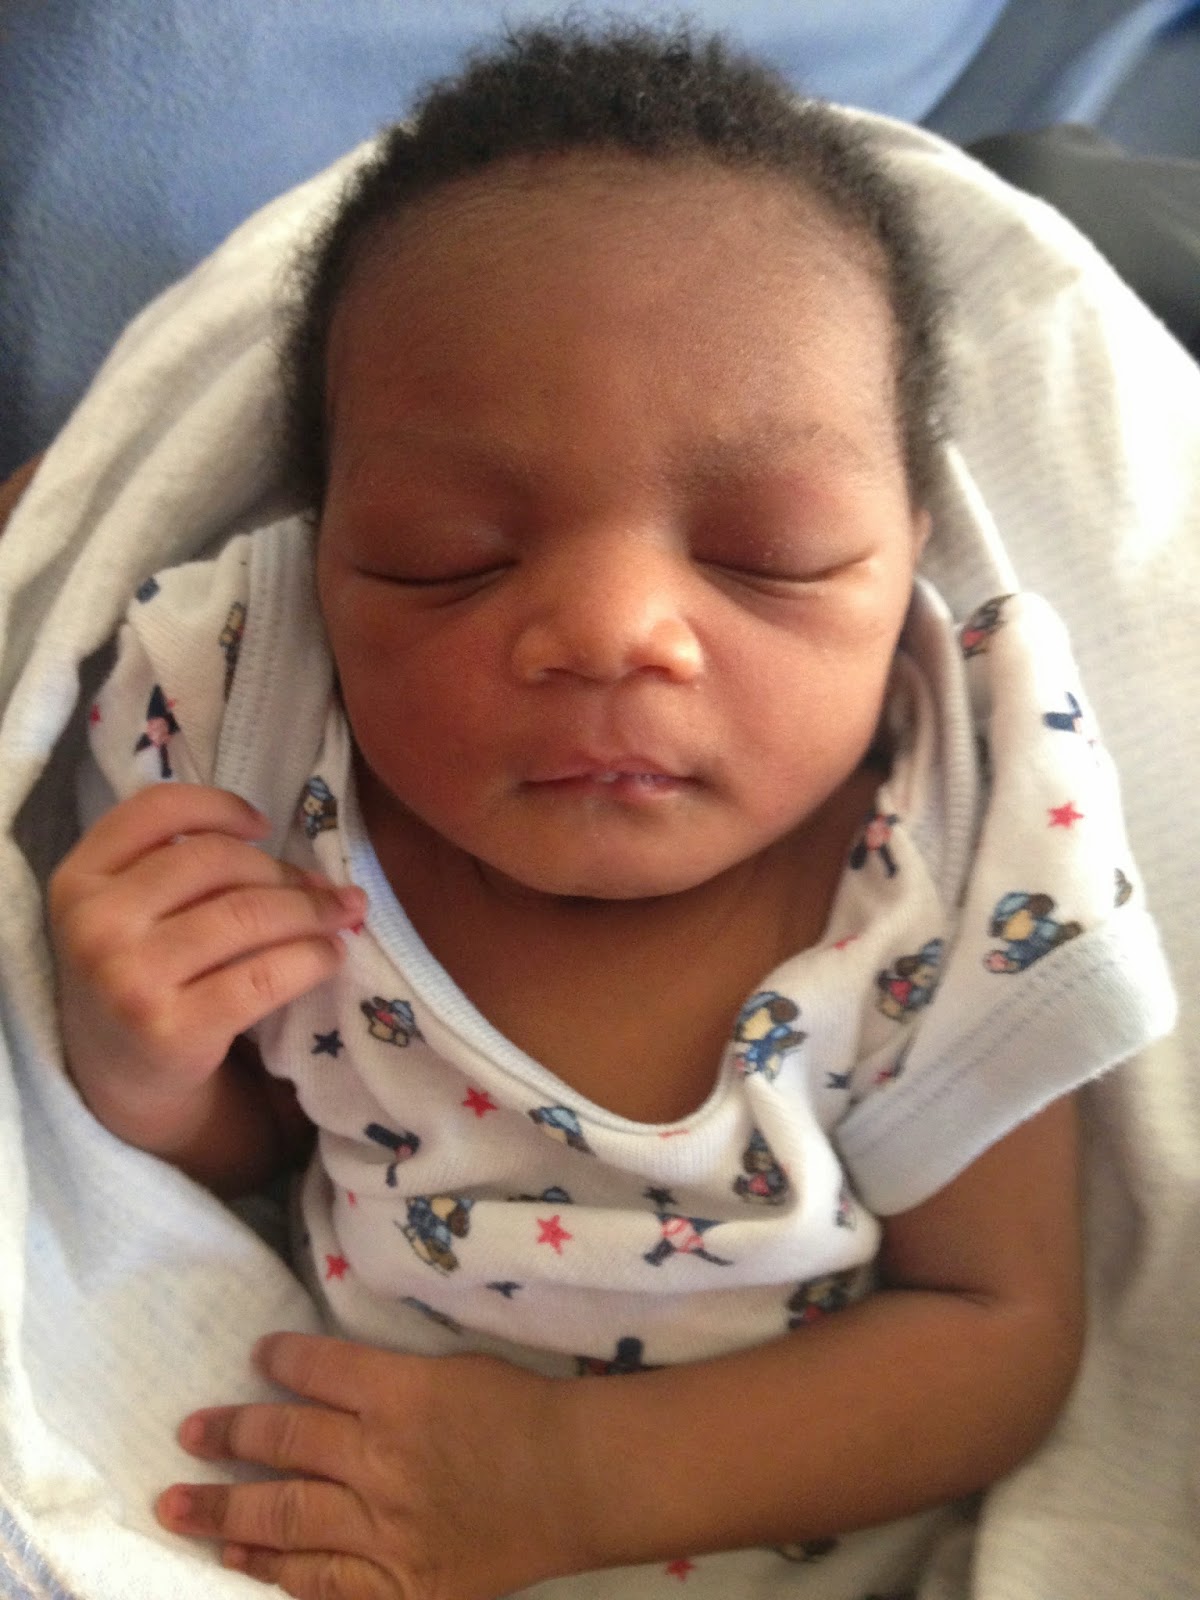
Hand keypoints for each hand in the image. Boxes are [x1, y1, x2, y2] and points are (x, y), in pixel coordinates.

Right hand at [49, 784, 364, 1137]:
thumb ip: (193, 872)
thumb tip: (317, 875)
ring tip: (341, 915)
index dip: (219, 806)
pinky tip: (329, 956)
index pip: (155, 810)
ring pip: (248, 914)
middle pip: (217, 861)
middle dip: (283, 872)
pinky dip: (312, 958)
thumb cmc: (142, 970)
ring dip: (312, 911)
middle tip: (323, 888)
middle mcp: (94, 924)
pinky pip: (265, 974)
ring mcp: (128, 980)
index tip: (263, 826)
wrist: (119, 1075)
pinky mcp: (172, 1030)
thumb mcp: (134, 910)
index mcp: (79, 879)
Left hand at [157, 1333, 584, 1599]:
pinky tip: (237, 1557)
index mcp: (400, 1393)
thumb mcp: (451, 1368)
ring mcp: (385, 1528)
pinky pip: (322, 1581)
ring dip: (223, 1508)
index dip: (279, 1360)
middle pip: (285, 1442)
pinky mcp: (400, 1585)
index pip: (316, 1369)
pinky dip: (274, 1569)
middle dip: (229, 1434)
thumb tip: (321, 1375)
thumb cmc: (520, 1410)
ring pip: (285, 1516)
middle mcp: (381, 1458)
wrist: (578, 1480)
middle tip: (188, 1430)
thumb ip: (386, 1376)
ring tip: (176, 1503)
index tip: (255, 1356)